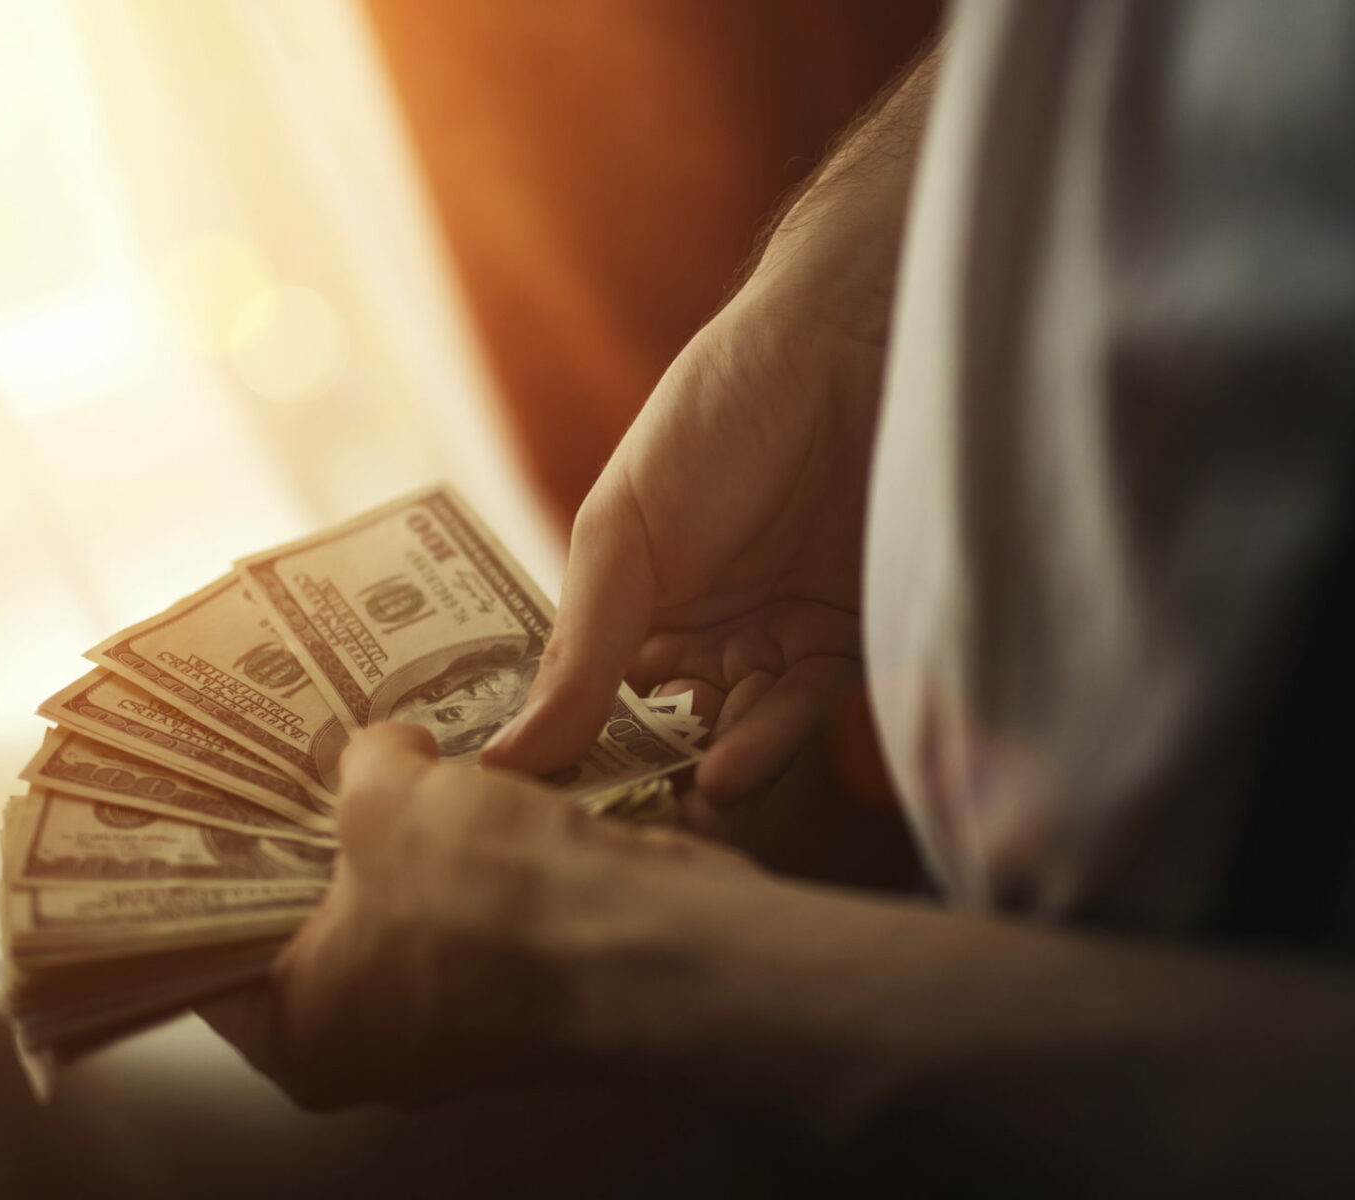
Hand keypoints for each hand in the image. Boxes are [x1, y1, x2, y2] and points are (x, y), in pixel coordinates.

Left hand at [200, 723, 758, 1109]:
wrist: (647, 941)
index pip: (211, 951)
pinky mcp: (521, 998)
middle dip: (316, 842)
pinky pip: (473, 918)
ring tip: (390, 760)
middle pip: (311, 928)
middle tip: (301, 765)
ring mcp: (452, 1029)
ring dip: (406, 845)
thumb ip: (359, 762)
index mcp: (297, 1033)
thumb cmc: (488, 895)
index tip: (207, 808)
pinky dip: (470, 863)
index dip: (210, 868)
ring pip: (403, 918)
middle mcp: (367, 1051)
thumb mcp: (385, 793)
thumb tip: (383, 751)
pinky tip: (471, 791)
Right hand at [480, 52, 935, 833]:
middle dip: (649, 789)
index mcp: (628, 606)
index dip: (571, 764)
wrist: (850, 349)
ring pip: (735, 739)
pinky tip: (732, 768)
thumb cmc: (713, 415)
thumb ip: (579, 650)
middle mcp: (698, 632)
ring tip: (691, 809)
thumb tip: (505, 762)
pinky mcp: (844, 640)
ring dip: (712, 779)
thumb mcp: (623, 533)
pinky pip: (801, 713)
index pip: (588, 709)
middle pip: (665, 739)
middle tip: (629, 833)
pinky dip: (767, 744)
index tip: (548, 820)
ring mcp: (772, 640)